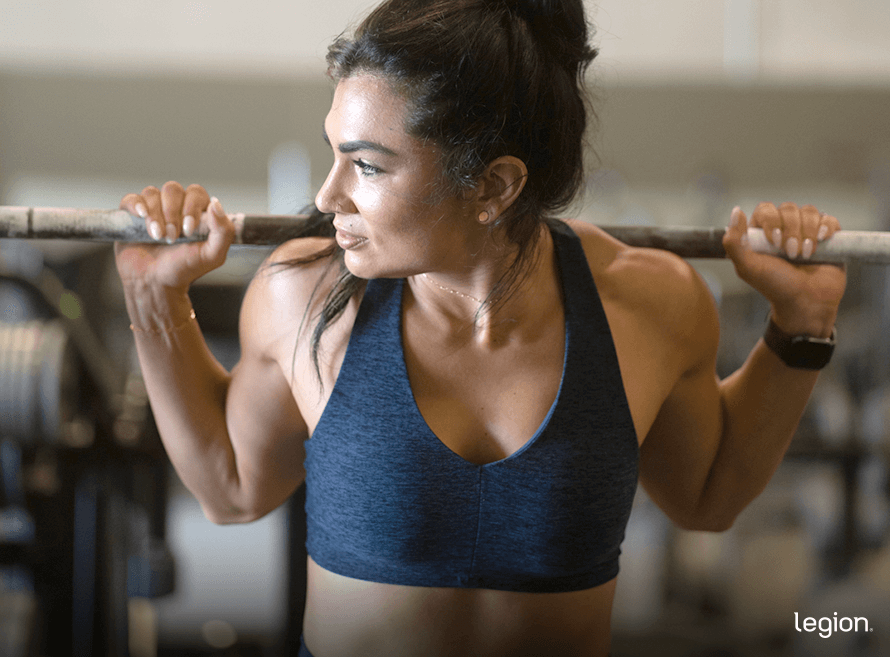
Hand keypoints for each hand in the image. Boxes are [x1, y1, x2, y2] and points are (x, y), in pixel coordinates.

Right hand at [115, 181, 234, 290]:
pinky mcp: (132, 214)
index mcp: (197, 212)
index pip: (196, 193)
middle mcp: (176, 206)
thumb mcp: (212, 255)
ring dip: (155, 215)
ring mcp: (153, 208)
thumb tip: (216, 203)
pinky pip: (132, 198)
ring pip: (152, 193)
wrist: (156, 283)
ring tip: (157, 237)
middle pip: (173, 189)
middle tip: (172, 238)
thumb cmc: (184, 269)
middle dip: (172, 214)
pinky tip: (141, 216)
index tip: (188, 231)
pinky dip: (136, 205)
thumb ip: (223, 231)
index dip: (191, 208)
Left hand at [723, 202, 846, 336]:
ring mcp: (806, 232)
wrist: (806, 303)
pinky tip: (822, 242)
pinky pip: (829, 219)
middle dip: (791, 230)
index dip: (771, 221)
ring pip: (809, 211)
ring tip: (805, 255)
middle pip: (788, 208)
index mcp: (762, 233)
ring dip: (808, 232)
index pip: (765, 209)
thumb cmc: (775, 287)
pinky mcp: (827, 237)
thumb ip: (734, 242)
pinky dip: (826, 228)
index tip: (773, 242)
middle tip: (791, 254)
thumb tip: (737, 212)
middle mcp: (783, 229)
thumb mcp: (747, 268)